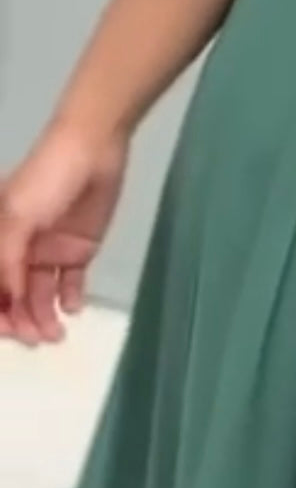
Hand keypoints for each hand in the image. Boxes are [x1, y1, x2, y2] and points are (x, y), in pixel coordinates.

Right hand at [0, 121, 128, 346]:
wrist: (94, 149)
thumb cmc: (48, 178)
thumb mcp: (18, 216)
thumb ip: (8, 260)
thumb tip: (7, 300)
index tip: (9, 332)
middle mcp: (20, 248)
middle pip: (14, 294)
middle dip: (21, 320)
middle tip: (39, 338)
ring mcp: (49, 250)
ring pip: (40, 293)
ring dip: (44, 315)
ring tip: (57, 333)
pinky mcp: (79, 249)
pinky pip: (70, 281)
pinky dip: (70, 298)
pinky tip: (73, 308)